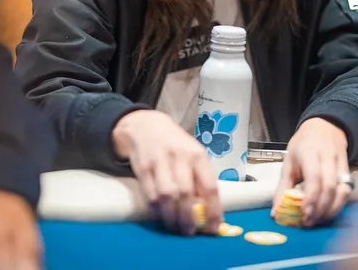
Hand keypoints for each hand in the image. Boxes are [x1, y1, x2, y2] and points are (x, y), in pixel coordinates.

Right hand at [112, 109, 221, 234]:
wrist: (147, 126)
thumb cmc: (176, 146)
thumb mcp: (194, 155)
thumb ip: (201, 179)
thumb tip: (211, 213)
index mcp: (198, 156)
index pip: (210, 187)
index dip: (213, 211)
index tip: (213, 228)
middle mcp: (180, 157)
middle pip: (186, 194)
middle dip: (189, 218)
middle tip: (190, 232)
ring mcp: (160, 161)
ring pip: (167, 196)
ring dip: (172, 217)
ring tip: (175, 227)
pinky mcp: (143, 167)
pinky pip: (150, 194)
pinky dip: (156, 210)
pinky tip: (161, 215)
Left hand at [273, 118, 349, 226]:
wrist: (325, 127)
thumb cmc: (303, 145)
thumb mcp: (289, 161)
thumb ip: (283, 187)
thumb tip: (276, 213)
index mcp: (309, 153)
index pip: (314, 178)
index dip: (310, 199)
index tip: (303, 215)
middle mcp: (328, 158)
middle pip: (329, 187)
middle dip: (320, 209)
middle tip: (309, 222)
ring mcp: (341, 164)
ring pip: (342, 191)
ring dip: (331, 210)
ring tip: (318, 220)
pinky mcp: (349, 171)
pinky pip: (347, 191)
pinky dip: (339, 205)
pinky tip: (328, 212)